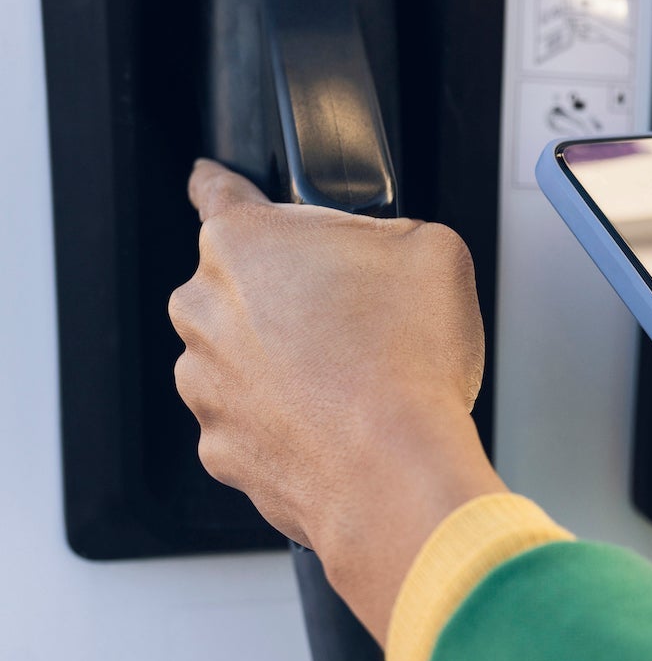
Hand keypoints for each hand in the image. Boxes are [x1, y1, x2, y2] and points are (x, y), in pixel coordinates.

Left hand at [169, 160, 504, 638]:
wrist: (398, 475)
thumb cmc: (409, 368)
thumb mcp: (436, 251)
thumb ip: (396, 233)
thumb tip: (390, 255)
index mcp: (244, 243)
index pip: (216, 190)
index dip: (227, 186)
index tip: (220, 187)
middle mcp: (206, 310)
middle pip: (240, 285)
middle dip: (290, 296)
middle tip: (358, 320)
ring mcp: (206, 386)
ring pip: (243, 359)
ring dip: (287, 364)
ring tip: (358, 381)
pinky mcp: (222, 450)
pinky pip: (253, 424)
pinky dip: (290, 425)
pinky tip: (340, 426)